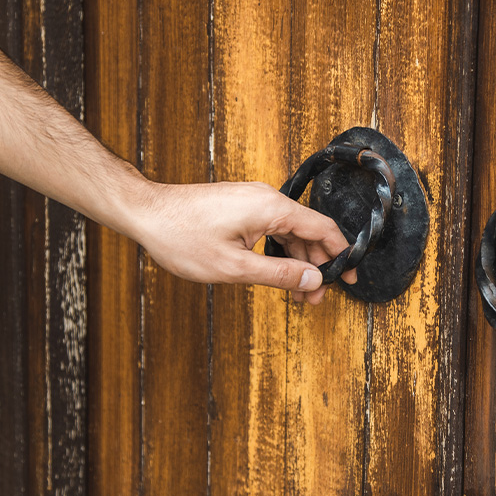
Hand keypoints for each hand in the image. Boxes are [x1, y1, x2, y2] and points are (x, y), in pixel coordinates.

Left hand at [130, 181, 356, 303]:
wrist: (146, 213)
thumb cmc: (182, 236)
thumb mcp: (234, 267)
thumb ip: (278, 275)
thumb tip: (313, 280)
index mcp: (272, 208)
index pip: (323, 229)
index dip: (341, 254)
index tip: (349, 277)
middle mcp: (267, 198)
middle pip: (308, 231)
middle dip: (317, 265)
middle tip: (317, 297)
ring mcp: (253, 200)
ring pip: (289, 231)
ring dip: (297, 262)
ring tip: (298, 293)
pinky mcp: (241, 206)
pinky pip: (272, 227)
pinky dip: (280, 251)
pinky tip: (278, 274)